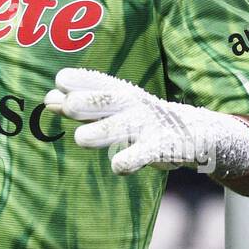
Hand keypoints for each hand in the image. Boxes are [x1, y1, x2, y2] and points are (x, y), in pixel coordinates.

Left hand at [44, 68, 248, 177]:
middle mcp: (134, 105)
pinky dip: (130, 160)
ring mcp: (149, 126)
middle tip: (64, 105)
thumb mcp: (117, 108)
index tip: (58, 84)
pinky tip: (118, 167)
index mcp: (122, 92)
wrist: (200, 133)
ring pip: (122, 129)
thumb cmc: (144, 119)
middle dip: (86, 101)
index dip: (77, 82)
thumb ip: (83, 104)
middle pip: (107, 101)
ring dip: (100, 132)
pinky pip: (144, 154)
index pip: (97, 82)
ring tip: (80, 138)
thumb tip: (48, 99)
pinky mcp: (163, 148)